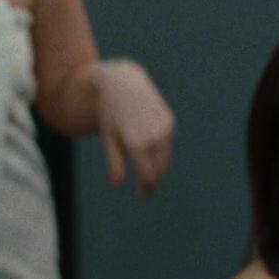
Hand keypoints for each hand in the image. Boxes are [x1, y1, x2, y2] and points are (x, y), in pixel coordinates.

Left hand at [94, 58, 174, 193]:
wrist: (122, 83)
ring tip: (150, 175)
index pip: (148, 175)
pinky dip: (162, 153)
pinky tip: (152, 155)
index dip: (146, 188)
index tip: (143, 194)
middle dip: (154, 181)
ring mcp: (164, 128)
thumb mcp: (108, 138)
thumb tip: (117, 184)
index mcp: (136, 144)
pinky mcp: (169, 121)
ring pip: (166, 158)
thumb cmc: (110, 113)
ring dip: (160, 168)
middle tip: (146, 189)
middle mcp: (153, 137)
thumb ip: (115, 162)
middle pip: (160, 170)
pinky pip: (168, 145)